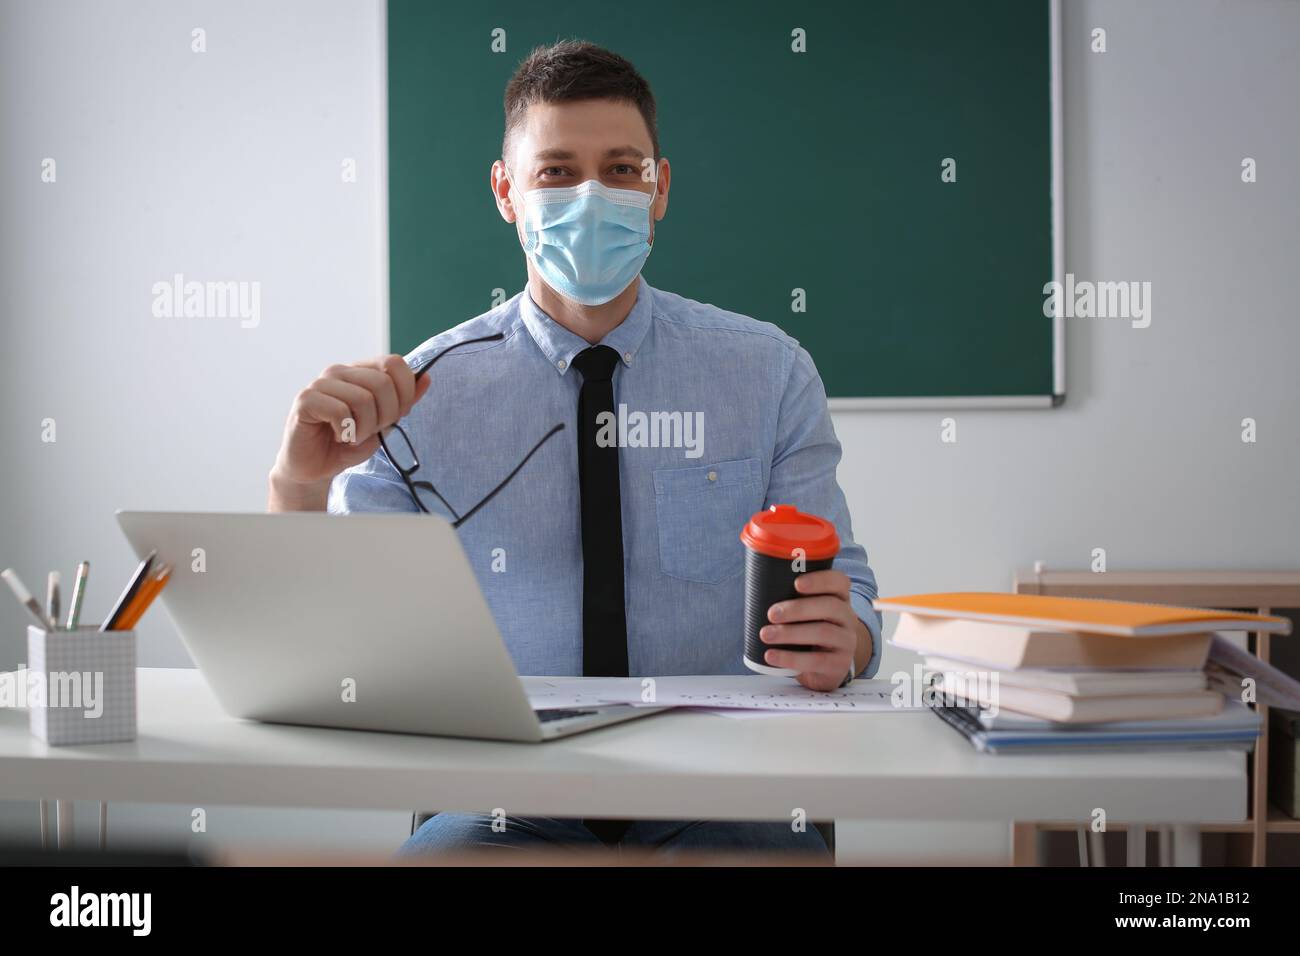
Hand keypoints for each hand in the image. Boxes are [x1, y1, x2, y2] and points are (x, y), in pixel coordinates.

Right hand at [268, 355, 430, 509]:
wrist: (316, 468)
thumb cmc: (348, 444)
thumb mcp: (384, 423)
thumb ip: (404, 402)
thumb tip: (426, 378)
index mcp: (360, 371)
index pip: (394, 363)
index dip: (404, 392)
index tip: (395, 416)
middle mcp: (340, 371)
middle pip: (382, 382)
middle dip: (386, 415)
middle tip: (371, 431)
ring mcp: (321, 383)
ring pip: (363, 399)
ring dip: (365, 428)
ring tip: (353, 436)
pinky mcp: (306, 400)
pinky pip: (340, 411)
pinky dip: (346, 432)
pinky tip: (338, 437)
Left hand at [761, 569, 864, 690]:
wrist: (827, 668)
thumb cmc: (809, 632)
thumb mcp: (808, 614)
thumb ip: (791, 599)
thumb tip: (756, 589)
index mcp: (839, 599)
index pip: (839, 582)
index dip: (820, 580)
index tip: (797, 583)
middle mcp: (848, 618)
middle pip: (830, 606)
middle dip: (798, 608)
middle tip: (771, 613)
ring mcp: (846, 642)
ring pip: (823, 632)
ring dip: (791, 633)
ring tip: (765, 634)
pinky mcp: (839, 665)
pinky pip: (817, 660)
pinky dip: (791, 658)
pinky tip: (771, 656)